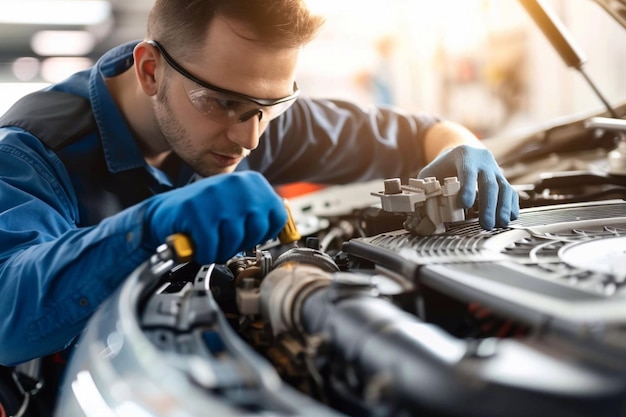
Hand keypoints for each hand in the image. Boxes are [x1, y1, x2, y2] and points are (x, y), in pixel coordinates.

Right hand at [143, 171, 286, 263]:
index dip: (263, 233)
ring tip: (211, 241)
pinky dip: (205, 252)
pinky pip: (211, 245)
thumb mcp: (240, 206)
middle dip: (240, 244)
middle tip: (224, 240)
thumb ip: (262, 213)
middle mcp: (237, 184)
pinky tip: (199, 244)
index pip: (278, 216)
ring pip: (235, 240)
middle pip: (257, 231)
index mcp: (253, 182)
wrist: (165, 213)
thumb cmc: (205, 213)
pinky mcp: (195, 209)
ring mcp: (215, 195)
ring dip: (221, 250)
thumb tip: (287, 231)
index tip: (248, 234)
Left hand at [418, 145, 518, 229]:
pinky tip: (510, 218)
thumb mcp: (431, 172)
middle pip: (489, 183)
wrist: (462, 152)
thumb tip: (422, 206)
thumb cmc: (442, 167)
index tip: (465, 205)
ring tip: (500, 224)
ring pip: (504, 187)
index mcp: (464, 156)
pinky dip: (511, 205)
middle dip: (488, 205)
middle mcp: (483, 161)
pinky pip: (511, 191)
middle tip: (486, 224)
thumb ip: (427, 186)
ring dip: (502, 207)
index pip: (468, 172)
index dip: (467, 188)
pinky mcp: (502, 178)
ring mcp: (495, 170)